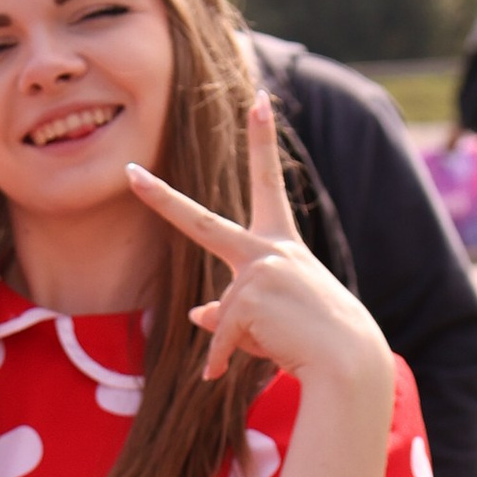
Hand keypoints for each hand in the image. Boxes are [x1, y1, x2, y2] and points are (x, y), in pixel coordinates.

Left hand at [132, 94, 391, 391]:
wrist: (347, 361)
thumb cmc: (312, 341)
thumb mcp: (270, 319)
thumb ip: (231, 312)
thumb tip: (197, 313)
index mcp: (280, 244)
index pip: (266, 183)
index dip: (262, 141)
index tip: (259, 101)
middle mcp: (269, 250)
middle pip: (202, 225)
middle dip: (162, 200)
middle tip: (130, 174)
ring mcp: (259, 271)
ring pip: (222, 312)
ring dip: (238, 342)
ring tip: (278, 346)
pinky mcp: (251, 298)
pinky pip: (221, 336)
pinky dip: (221, 360)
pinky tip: (223, 375)